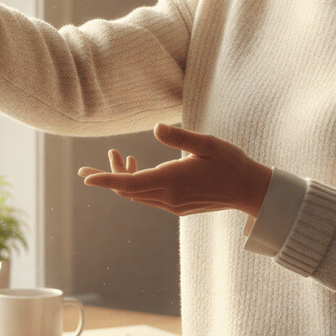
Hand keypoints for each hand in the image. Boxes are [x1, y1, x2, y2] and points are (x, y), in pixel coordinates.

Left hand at [78, 123, 271, 217]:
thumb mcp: (207, 144)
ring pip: (137, 195)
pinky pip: (148, 197)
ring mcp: (173, 205)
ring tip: (120, 156)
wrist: (249, 190)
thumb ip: (180, 137)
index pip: (130, 183)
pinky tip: (141, 169)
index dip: (105, 179)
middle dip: (110, 176)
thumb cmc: (230, 162)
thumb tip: (156, 129)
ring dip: (124, 179)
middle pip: (128, 190)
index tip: (85, 178)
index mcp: (173, 180)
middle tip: (100, 160)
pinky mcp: (178, 207)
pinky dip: (138, 184)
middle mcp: (169, 197)